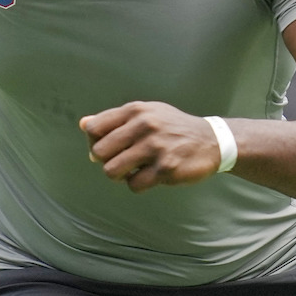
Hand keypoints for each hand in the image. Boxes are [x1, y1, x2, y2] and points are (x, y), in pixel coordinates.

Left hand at [80, 101, 222, 191]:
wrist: (212, 141)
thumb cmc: (172, 128)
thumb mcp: (147, 113)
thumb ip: (115, 119)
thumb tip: (83, 124)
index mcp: (136, 110)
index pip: (95, 128)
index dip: (94, 142)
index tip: (107, 148)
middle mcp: (145, 125)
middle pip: (99, 152)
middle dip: (105, 161)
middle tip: (120, 162)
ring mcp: (155, 147)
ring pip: (112, 171)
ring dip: (119, 175)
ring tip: (132, 171)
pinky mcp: (166, 168)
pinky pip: (134, 184)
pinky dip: (137, 184)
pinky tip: (148, 176)